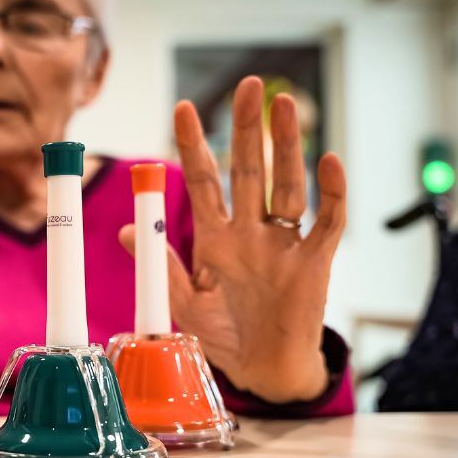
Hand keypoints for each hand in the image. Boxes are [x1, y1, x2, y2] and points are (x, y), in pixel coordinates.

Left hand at [120, 76, 346, 402]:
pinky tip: (330, 159)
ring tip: (283, 106)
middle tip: (247, 85)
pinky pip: (328, 221)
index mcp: (215, 239)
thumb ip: (161, 266)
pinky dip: (332, 191)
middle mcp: (250, 232)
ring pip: (287, 185)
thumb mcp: (183, 303)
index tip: (182, 108)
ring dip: (287, 146)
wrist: (261, 372)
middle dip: (246, 129)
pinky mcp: (314, 262)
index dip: (194, 147)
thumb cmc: (223, 336)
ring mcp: (283, 243)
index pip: (204, 182)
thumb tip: (124, 230)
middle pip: (248, 171)